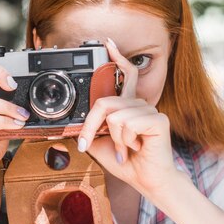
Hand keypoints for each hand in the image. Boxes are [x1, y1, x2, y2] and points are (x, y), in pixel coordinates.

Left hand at [78, 38, 177, 197]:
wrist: (145, 180)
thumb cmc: (125, 161)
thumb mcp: (97, 143)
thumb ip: (86, 130)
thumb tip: (65, 126)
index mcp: (127, 106)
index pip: (124, 75)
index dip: (116, 57)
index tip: (107, 43)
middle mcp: (139, 104)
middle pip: (104, 102)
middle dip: (91, 126)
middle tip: (88, 144)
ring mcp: (150, 110)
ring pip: (114, 116)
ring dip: (114, 139)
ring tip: (125, 148)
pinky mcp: (158, 120)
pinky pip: (127, 124)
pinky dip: (125, 141)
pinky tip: (136, 147)